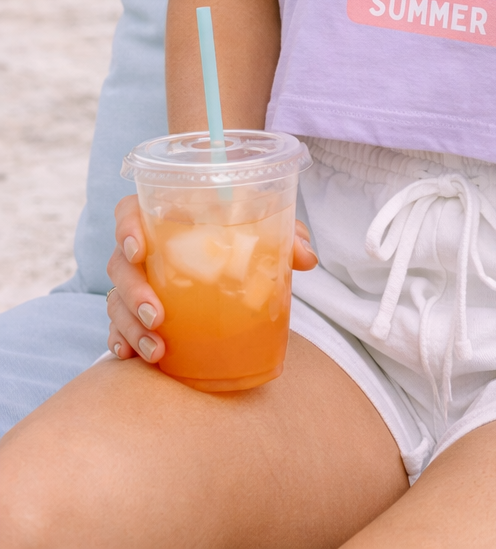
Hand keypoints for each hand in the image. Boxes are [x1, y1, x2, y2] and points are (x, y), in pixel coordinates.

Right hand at [105, 194, 318, 364]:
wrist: (233, 269)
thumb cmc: (241, 241)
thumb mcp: (266, 235)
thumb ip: (286, 238)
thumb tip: (306, 258)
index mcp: (166, 217)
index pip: (130, 211)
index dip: (127, 226)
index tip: (139, 249)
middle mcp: (144, 250)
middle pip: (119, 263)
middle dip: (134, 291)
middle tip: (158, 315)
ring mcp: (136, 284)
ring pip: (117, 301)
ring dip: (131, 325)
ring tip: (157, 350)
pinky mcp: (136, 315)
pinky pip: (117, 328)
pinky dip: (121, 342)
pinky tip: (131, 357)